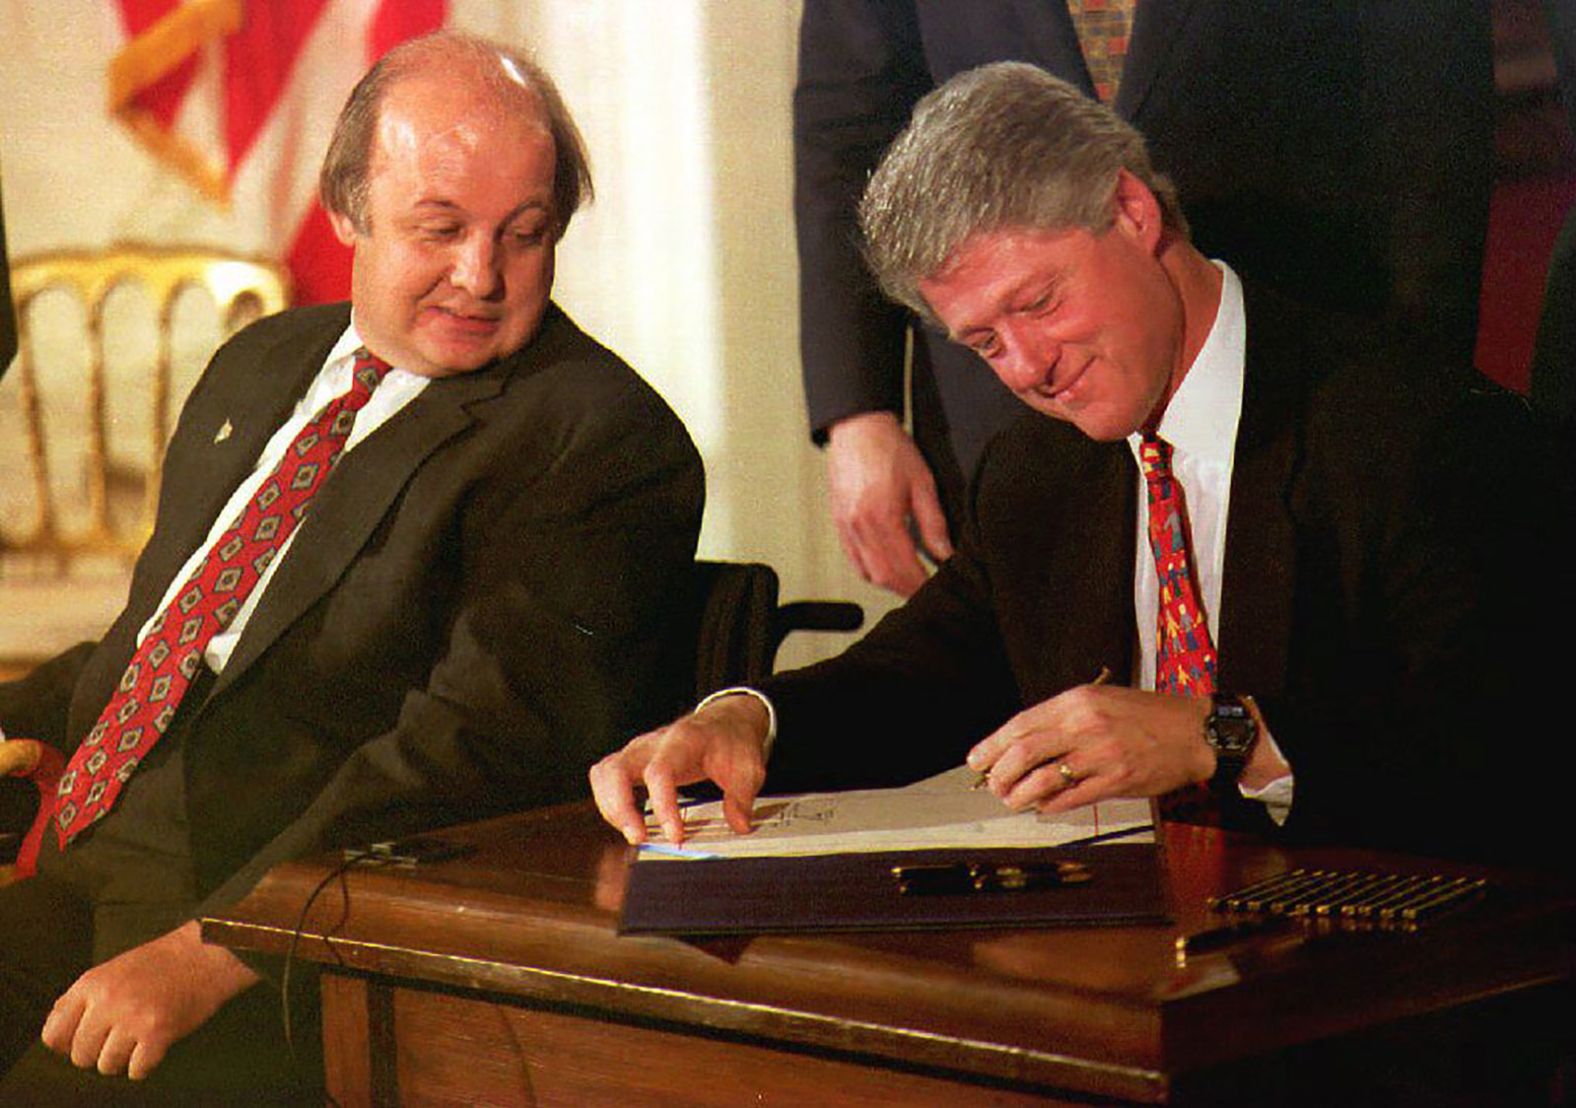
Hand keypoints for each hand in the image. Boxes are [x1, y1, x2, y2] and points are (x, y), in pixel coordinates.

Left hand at [41, 920, 259, 1079]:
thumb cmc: (161, 962)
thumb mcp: (112, 969)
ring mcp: (133, 1017)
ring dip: (122, 1060)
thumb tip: (56, 1031)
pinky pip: (137, 1070)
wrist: (207, 953)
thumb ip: (83, 997)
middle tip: (119, 1039)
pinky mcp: (158, 1033)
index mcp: (91, 984)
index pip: (53, 1035)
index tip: (84, 1041)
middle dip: (98, 1053)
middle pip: (81, 1056)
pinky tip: (154, 1048)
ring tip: (138, 1041)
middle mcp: (107, 1001)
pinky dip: (144, 1065)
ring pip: (107, 1066)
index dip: (66, 1045)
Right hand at [589, 694, 770, 844]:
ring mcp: (638, 751)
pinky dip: (609, 803)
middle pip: (617, 770)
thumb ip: (742, 797)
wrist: (724, 722)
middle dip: (621, 809)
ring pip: (604, 774)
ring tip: (633, 833)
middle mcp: (653, 744)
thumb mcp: (749, 767)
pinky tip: (628, 822)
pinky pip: (605, 779)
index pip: (661, 772)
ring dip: (611, 808)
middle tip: (639, 838)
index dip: (663, 806)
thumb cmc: (731, 743)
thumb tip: (739, 825)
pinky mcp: (631, 761)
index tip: (674, 834)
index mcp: (682, 741)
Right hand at [825, 411, 951, 595]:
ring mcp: (846, 527)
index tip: (935, 588)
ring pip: (867, 572)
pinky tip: (886, 566)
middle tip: (925, 590)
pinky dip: (871, 570)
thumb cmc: (888, 448)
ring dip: (889, 582)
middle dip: (906, 589)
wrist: (858, 428)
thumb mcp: (923, 484)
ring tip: (909, 581)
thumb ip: (934, 524)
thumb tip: (945, 553)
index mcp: (882, 517)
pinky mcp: (839, 523)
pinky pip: (853, 559)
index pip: (904, 567)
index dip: (920, 584)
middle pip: (883, 577)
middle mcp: (860, 526)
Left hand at [967, 684, 1213, 813]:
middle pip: (1024, 752)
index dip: (992, 746)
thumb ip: (1061, 719)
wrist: (1193, 732)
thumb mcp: (1099, 701)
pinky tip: (1043, 806)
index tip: (977, 760)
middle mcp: (1085, 725)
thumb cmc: (1144, 715)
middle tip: (992, 785)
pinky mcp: (1117, 780)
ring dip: (1020, 794)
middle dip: (999, 773)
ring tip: (1012, 799)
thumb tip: (1021, 744)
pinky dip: (1050, 805)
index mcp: (1077, 701)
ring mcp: (1101, 754)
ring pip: (1043, 779)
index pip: (1021, 724)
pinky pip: (1072, 798)